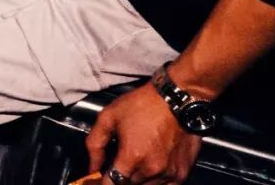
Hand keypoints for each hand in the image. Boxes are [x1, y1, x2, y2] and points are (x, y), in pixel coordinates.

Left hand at [86, 83, 201, 183]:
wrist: (177, 99)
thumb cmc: (144, 104)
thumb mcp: (109, 117)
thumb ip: (95, 144)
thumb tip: (93, 166)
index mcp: (132, 156)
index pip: (112, 184)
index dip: (104, 182)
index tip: (102, 176)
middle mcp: (151, 169)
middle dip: (122, 176)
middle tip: (122, 160)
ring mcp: (169, 173)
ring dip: (138, 178)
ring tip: (139, 158)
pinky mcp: (182, 173)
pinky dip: (156, 180)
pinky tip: (152, 166)